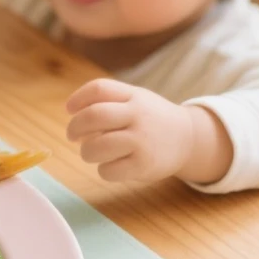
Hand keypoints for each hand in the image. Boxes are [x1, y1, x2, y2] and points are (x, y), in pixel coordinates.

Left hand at [65, 79, 201, 183]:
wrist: (188, 139)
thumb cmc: (150, 119)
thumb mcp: (135, 99)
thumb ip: (107, 100)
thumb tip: (73, 114)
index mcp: (134, 96)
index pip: (99, 89)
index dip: (78, 99)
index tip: (69, 109)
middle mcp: (138, 115)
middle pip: (93, 116)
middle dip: (74, 127)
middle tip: (72, 136)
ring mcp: (142, 140)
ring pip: (96, 147)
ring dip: (86, 152)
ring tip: (91, 152)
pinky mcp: (144, 165)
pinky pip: (108, 170)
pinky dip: (103, 170)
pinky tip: (111, 166)